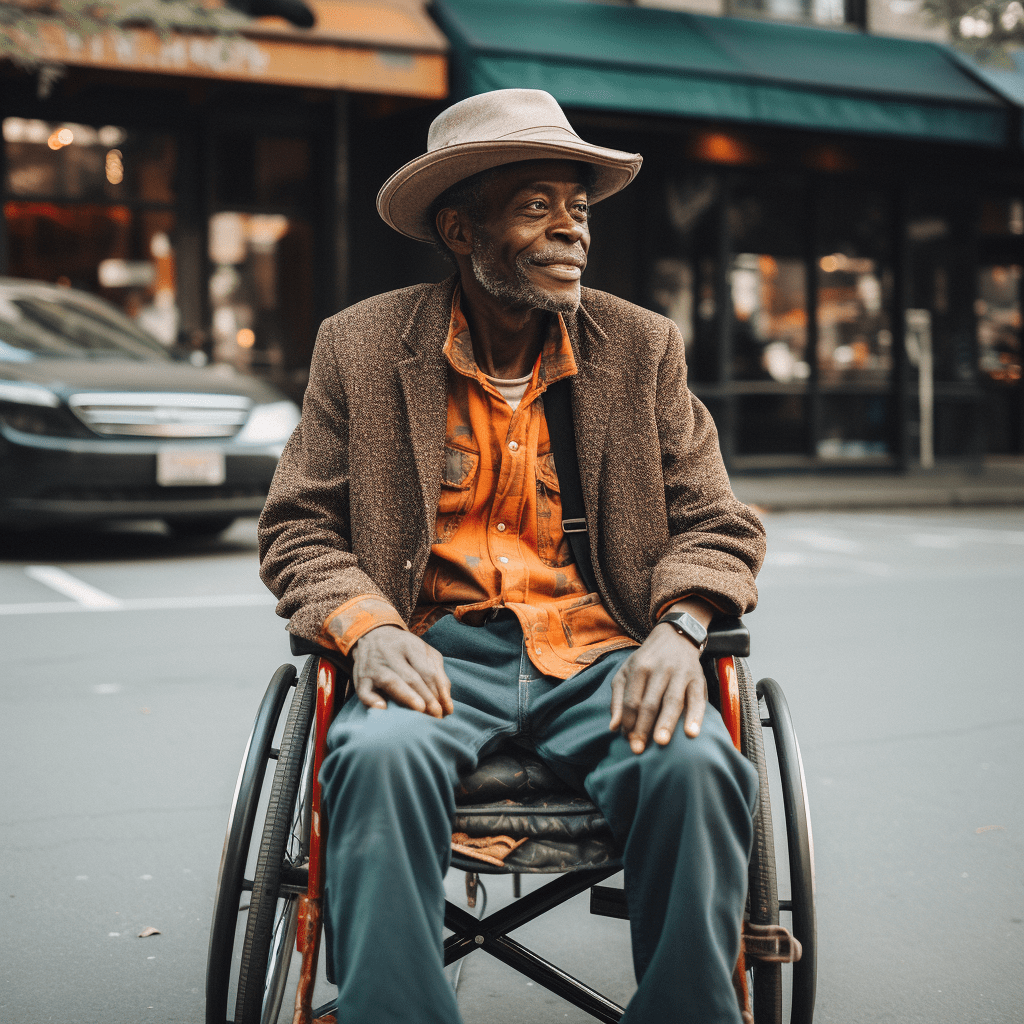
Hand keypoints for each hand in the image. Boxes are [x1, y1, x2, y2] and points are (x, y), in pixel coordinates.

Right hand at [349, 625, 453, 717]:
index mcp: (409, 645)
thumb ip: (438, 673)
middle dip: (427, 698)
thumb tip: (447, 702)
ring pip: (391, 682)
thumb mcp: (424, 652)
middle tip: (437, 716)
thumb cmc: (404, 649)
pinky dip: (372, 700)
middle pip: (411, 677)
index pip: (427, 670)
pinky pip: (364, 691)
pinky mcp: (360, 679)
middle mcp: (390, 653)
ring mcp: (374, 666)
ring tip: (420, 711)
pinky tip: (384, 708)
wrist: (371, 635)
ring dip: (407, 697)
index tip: (447, 709)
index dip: (438, 690)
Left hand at [609, 624, 706, 752]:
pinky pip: (697, 700)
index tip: (627, 740)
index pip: (631, 699)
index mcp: (639, 667)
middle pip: (650, 702)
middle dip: (643, 727)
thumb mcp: (626, 672)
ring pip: (672, 701)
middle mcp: (660, 669)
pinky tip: (692, 733)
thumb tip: (614, 727)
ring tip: (660, 742)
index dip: (628, 721)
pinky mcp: (698, 679)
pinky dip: (695, 716)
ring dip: (666, 722)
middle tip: (638, 749)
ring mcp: (680, 674)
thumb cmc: (647, 661)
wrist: (676, 637)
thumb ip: (618, 699)